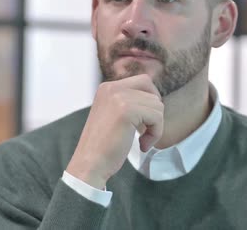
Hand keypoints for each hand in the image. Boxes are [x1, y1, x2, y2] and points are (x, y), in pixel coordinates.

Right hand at [66, 74, 163, 188]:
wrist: (89, 165)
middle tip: (145, 132)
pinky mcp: (126, 110)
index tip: (143, 122)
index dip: (150, 102)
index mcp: (107, 88)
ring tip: (142, 141)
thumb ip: (128, 102)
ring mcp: (118, 97)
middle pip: (152, 92)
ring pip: (157, 106)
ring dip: (155, 127)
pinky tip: (142, 145)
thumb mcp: (113, 115)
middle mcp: (112, 88)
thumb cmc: (103, 146)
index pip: (144, 82)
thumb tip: (156, 98)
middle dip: (154, 114)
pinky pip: (156, 118)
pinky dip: (155, 134)